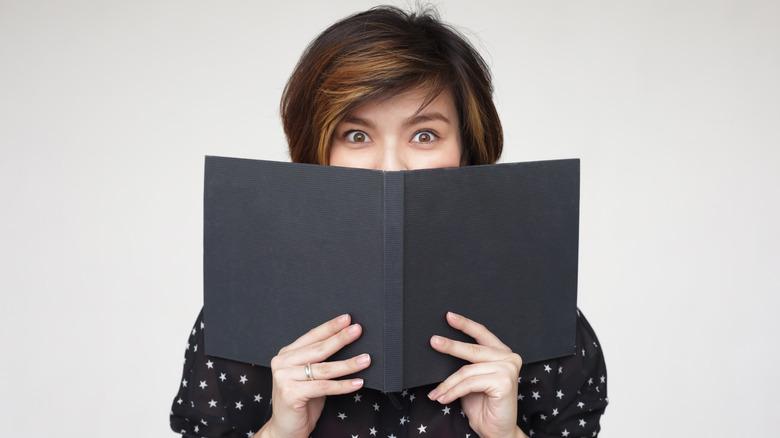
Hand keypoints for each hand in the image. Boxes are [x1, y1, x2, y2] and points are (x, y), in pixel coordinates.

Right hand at [256, 314, 369, 437]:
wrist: (285, 429)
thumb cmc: (301, 401)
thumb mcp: (309, 376)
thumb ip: (319, 361)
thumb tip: (345, 342)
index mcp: (286, 354)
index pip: (312, 337)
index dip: (330, 327)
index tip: (347, 319)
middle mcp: (282, 362)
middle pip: (318, 349)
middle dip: (341, 339)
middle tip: (358, 330)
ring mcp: (284, 377)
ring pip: (324, 369)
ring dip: (348, 364)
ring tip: (366, 359)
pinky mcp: (290, 393)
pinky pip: (324, 387)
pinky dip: (343, 385)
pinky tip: (358, 382)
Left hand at [427, 312, 526, 437]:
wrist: (496, 431)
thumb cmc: (484, 406)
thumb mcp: (470, 380)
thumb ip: (465, 365)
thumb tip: (442, 349)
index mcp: (501, 353)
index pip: (482, 334)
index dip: (465, 324)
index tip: (449, 316)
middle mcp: (508, 357)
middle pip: (473, 349)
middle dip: (450, 346)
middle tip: (434, 342)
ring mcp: (508, 368)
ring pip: (467, 370)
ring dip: (448, 384)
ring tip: (436, 393)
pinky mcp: (505, 381)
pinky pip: (469, 383)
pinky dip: (453, 391)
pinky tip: (444, 398)